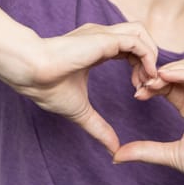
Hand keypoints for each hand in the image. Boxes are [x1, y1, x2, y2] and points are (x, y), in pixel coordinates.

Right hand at [5, 22, 157, 153]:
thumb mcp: (82, 111)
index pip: (130, 51)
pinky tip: (145, 77)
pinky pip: (137, 41)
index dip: (140, 69)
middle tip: (145, 88)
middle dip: (149, 62)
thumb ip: (99, 127)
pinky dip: (148, 57)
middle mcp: (103, 38)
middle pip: (140, 39)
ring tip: (146, 82)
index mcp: (98, 49)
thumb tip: (113, 150)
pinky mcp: (105, 38)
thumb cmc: (48, 87)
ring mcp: (104, 35)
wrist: (32, 73)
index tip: (137, 92)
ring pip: (142, 34)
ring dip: (151, 57)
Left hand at [114, 59, 183, 184]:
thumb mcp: (174, 156)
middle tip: (140, 84)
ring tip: (151, 80)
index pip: (170, 85)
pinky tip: (166, 76)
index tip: (136, 94)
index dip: (152, 84)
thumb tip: (117, 155)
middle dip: (157, 74)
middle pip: (179, 72)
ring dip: (170, 70)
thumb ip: (147, 151)